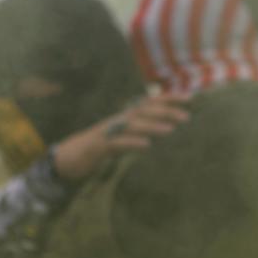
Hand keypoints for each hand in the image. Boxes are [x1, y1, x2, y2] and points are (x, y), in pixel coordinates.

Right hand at [52, 93, 190, 180]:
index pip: (149, 103)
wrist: (66, 159)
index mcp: (125, 117)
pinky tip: (146, 146)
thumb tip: (164, 131)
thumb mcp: (123, 139)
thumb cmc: (98, 149)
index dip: (169, 98)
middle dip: (166, 111)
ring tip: (170, 130)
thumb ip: (140, 133)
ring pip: (132, 125)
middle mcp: (118, 120)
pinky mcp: (99, 147)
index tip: (190, 98)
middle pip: (143, 110)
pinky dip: (132, 143)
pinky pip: (117, 143)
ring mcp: (108, 132)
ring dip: (152, 126)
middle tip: (187, 117)